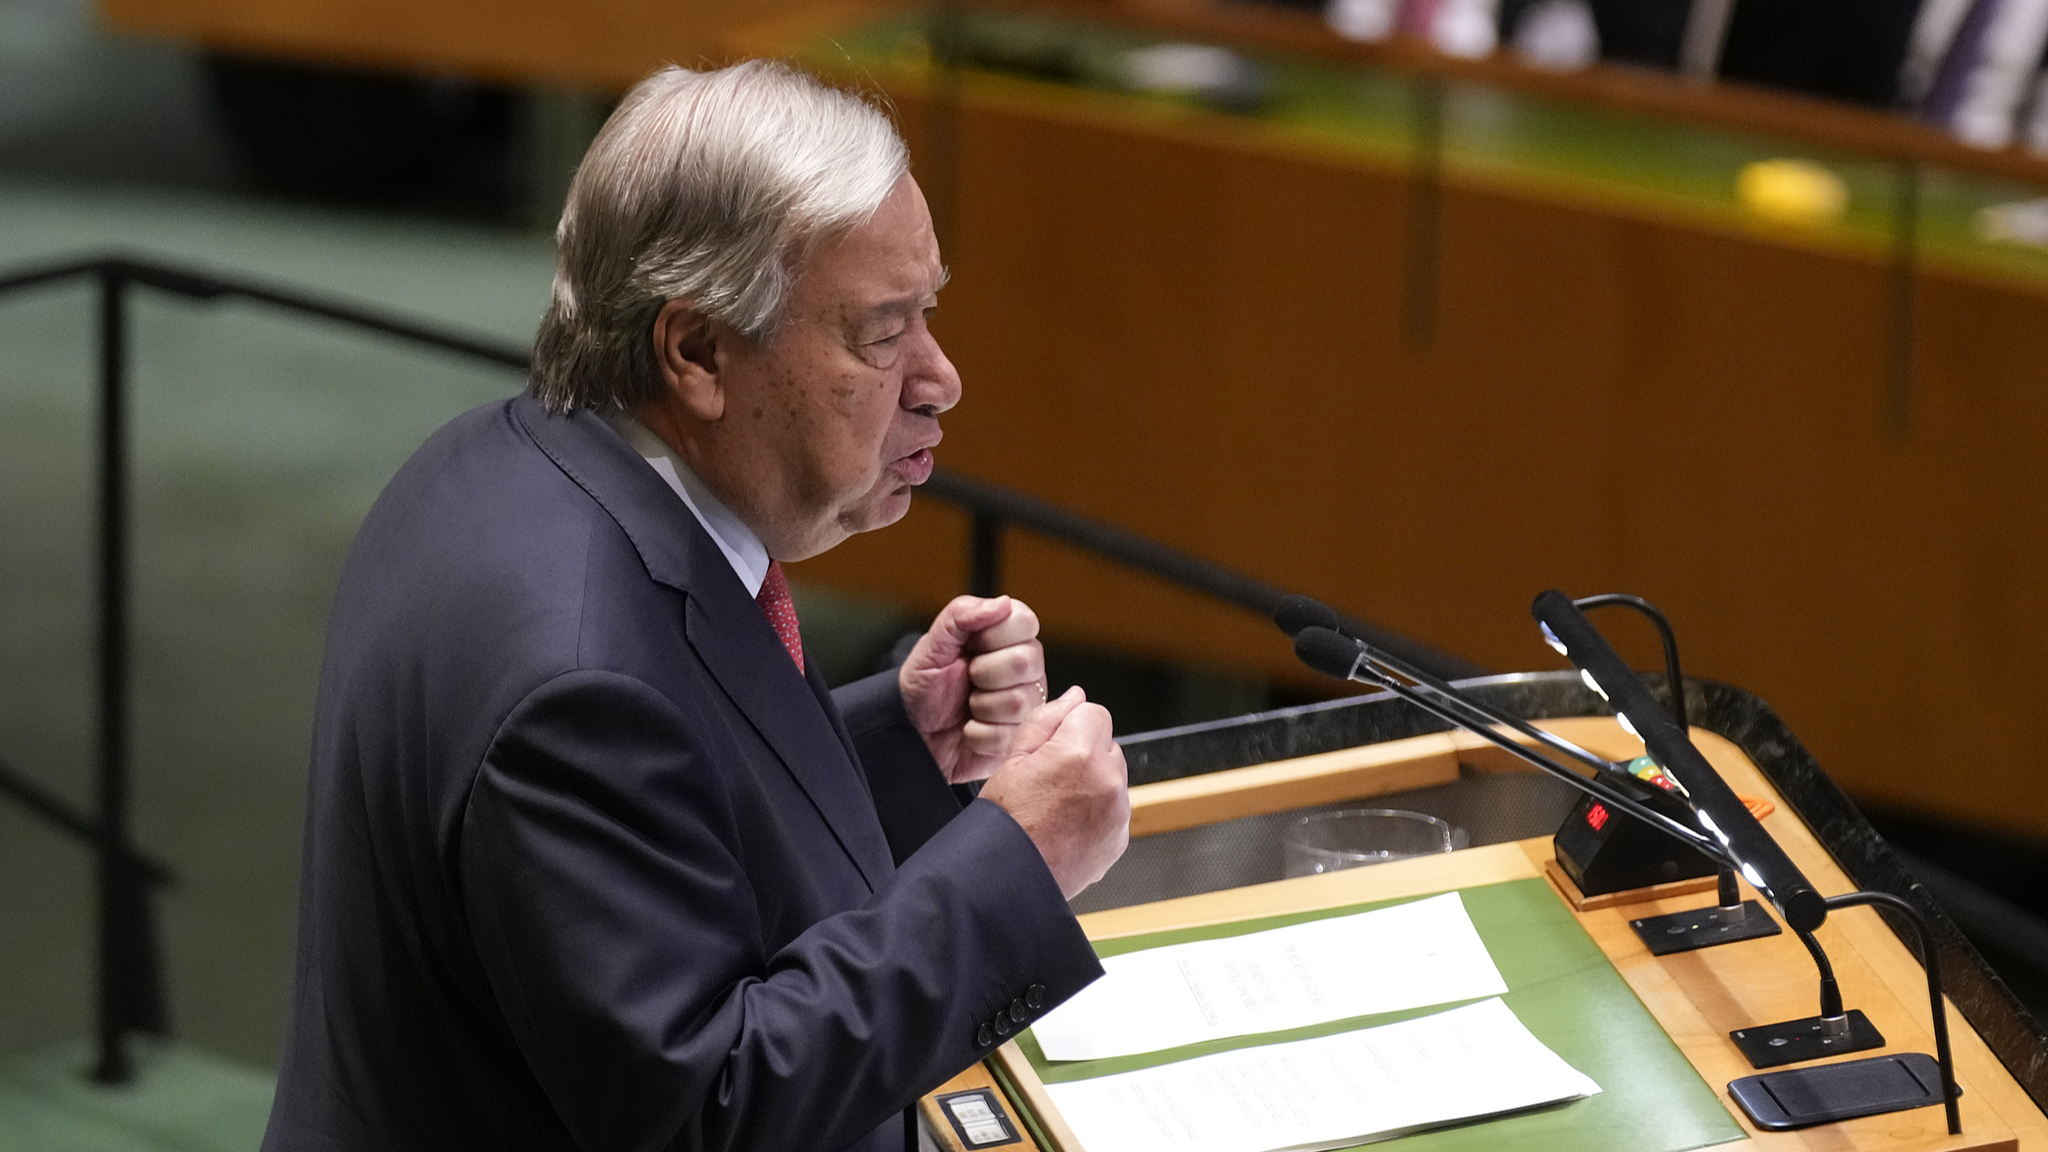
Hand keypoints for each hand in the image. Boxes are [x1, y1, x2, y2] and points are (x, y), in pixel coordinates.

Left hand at [899, 595, 1047, 784]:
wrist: (913, 732)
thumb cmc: (925, 686)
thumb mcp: (932, 646)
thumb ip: (961, 615)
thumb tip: (1002, 603)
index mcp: (1009, 638)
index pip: (1026, 621)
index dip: (994, 635)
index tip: (972, 645)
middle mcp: (1026, 669)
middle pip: (1025, 661)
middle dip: (983, 672)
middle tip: (968, 677)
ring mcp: (1027, 703)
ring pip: (1016, 702)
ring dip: (979, 706)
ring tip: (968, 704)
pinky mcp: (1019, 736)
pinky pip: (1004, 734)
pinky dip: (976, 733)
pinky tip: (971, 727)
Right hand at [980, 687, 1129, 898]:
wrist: (1009, 879)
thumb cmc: (1004, 823)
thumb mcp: (1013, 760)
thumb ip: (1047, 719)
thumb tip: (1074, 696)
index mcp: (1079, 753)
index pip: (1094, 712)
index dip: (1070, 726)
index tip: (1052, 746)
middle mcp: (1107, 780)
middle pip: (1106, 743)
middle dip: (1084, 752)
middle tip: (1049, 778)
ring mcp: (1118, 812)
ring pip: (1112, 776)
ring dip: (1093, 781)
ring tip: (1056, 805)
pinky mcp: (1120, 837)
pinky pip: (1115, 808)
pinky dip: (1098, 811)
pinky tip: (1067, 824)